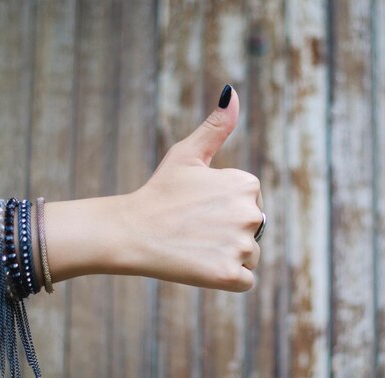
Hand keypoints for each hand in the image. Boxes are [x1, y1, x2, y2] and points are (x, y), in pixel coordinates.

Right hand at [117, 85, 262, 291]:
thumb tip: (232, 91)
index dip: (223, 205)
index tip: (198, 206)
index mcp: (246, 184)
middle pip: (252, 229)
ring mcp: (241, 246)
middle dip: (228, 230)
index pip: (250, 200)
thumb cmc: (159, 191)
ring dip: (227, 254)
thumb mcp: (187, 154)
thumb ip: (216, 126)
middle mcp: (251, 214)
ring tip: (196, 246)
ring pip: (249, 255)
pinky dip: (225, 277)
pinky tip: (201, 265)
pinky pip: (244, 279)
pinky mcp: (230, 276)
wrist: (131, 232)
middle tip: (195, 228)